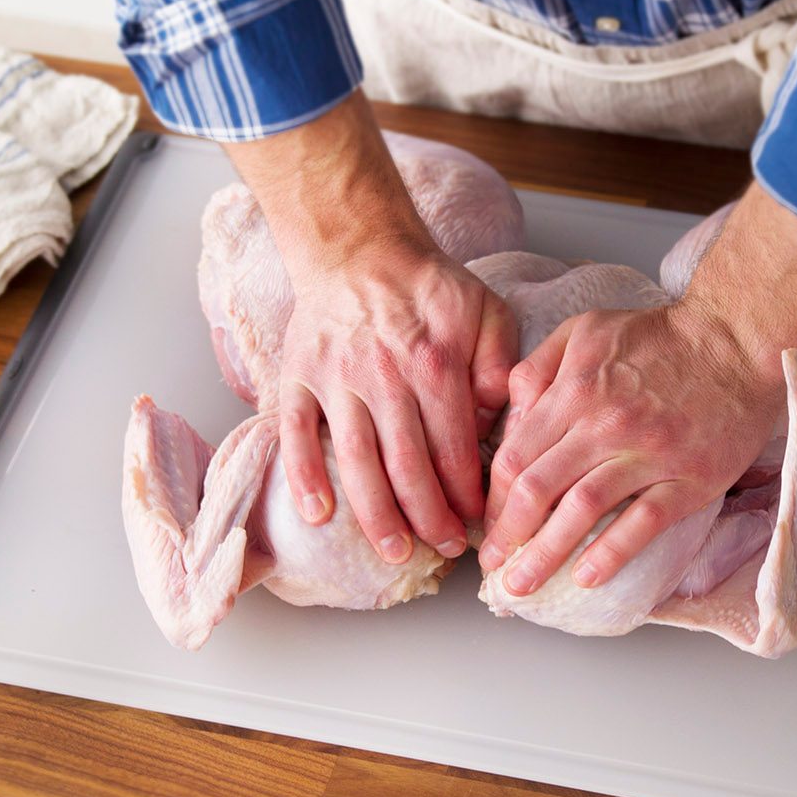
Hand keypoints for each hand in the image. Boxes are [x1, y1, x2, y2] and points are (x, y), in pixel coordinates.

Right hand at [281, 250, 514, 561]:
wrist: (356, 246)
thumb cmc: (426, 284)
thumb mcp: (485, 309)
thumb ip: (500, 362)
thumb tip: (494, 416)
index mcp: (435, 365)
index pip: (454, 449)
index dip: (467, 495)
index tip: (479, 524)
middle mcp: (385, 377)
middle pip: (408, 466)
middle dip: (430, 518)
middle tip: (446, 550)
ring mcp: (337, 379)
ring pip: (357, 460)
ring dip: (376, 513)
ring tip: (394, 550)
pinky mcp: (299, 377)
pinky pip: (295, 434)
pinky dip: (304, 476)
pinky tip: (319, 515)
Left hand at [478, 180, 796, 593]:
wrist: (735, 339)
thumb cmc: (658, 339)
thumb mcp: (585, 331)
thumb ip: (539, 368)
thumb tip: (507, 414)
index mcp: (573, 391)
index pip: (515, 457)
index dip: (493, 500)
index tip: (487, 528)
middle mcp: (603, 424)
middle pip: (538, 488)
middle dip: (507, 535)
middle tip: (493, 568)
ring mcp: (648, 453)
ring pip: (581, 510)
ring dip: (545, 554)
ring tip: (522, 586)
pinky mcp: (688, 478)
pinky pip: (642, 523)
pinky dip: (610, 553)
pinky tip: (586, 578)